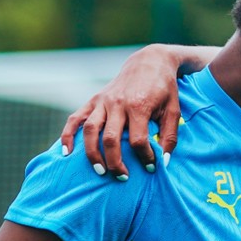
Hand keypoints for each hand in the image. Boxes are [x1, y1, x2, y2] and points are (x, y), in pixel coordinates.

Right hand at [59, 44, 182, 178]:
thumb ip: (170, 136)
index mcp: (139, 105)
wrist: (150, 62)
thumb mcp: (173, 110)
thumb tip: (163, 162)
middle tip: (122, 178)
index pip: (138, 139)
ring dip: (92, 153)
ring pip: (90, 130)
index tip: (151, 166)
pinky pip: (76, 118)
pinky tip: (67, 152)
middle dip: (115, 162)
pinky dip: (68, 135)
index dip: (144, 156)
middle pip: (111, 138)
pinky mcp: (94, 99)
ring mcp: (103, 101)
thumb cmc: (164, 89)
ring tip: (100, 171)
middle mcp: (118, 103)